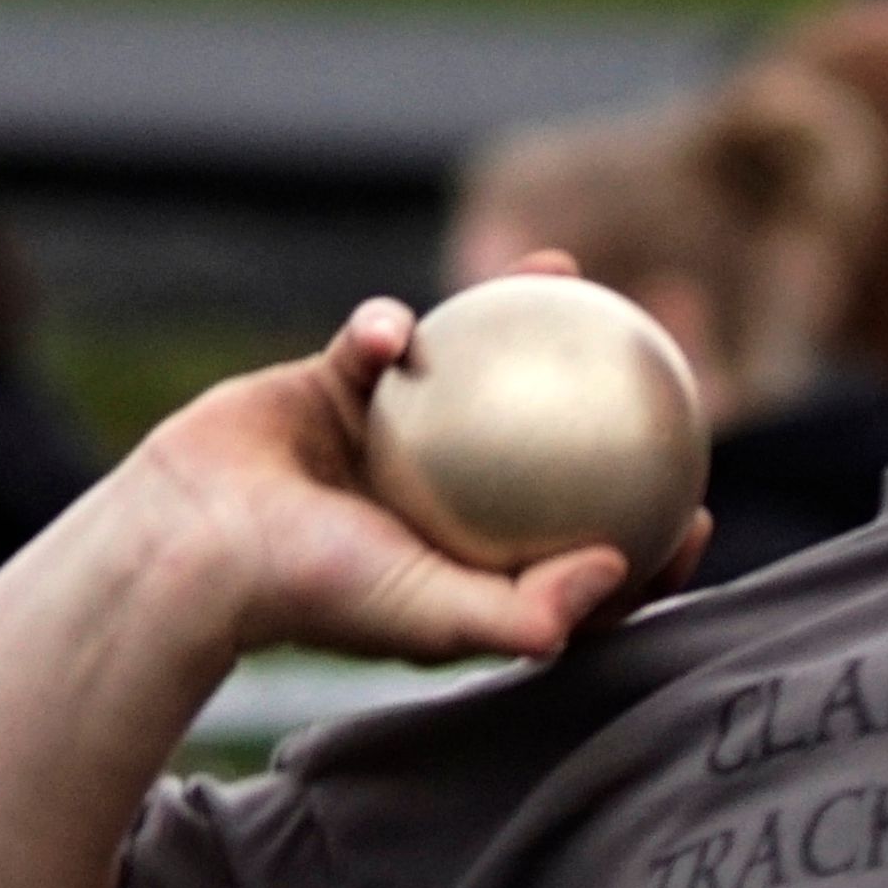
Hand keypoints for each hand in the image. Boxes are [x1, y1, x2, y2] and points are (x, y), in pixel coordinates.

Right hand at [117, 272, 699, 664]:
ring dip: (519, 322)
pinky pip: (379, 343)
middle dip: (605, 415)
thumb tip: (621, 567)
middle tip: (664, 371)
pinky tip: (394, 324)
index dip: (648, 543)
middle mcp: (439, 504)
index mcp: (469, 565)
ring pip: (471, 374)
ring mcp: (388, 443)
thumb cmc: (310, 593)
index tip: (699, 512)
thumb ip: (526, 608)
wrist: (187, 551)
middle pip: (544, 456)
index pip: (579, 562)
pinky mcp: (331, 391)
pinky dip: (383, 330)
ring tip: (568, 272)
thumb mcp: (431, 615)